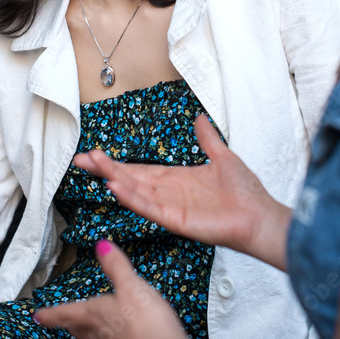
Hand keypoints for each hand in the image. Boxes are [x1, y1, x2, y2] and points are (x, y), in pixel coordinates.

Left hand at [34, 240, 191, 338]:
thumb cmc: (146, 319)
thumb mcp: (132, 284)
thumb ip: (116, 265)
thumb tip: (100, 244)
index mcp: (95, 316)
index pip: (66, 314)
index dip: (51, 314)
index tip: (37, 316)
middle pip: (78, 334)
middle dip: (72, 329)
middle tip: (68, 324)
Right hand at [73, 114, 289, 265]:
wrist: (259, 217)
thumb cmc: (245, 193)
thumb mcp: (223, 157)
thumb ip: (207, 139)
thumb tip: (200, 118)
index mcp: (176, 180)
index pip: (139, 170)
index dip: (117, 162)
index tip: (94, 153)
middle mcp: (168, 194)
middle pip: (130, 178)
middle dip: (105, 168)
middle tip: (80, 158)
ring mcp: (169, 208)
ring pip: (135, 190)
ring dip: (114, 178)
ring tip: (92, 165)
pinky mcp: (175, 220)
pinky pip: (149, 208)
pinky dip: (132, 198)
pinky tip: (116, 187)